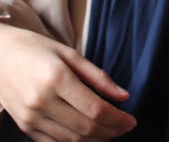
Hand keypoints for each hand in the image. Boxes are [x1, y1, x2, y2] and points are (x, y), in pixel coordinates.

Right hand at [0, 25, 135, 140]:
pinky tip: (90, 136)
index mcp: (57, 79)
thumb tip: (124, 96)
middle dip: (112, 131)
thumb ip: (98, 77)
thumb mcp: (71, 54)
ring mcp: (30, 116)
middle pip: (85, 128)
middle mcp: (42, 101)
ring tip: (112, 132)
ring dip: (97, 140)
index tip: (132, 119)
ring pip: (71, 140)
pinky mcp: (24, 125)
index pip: (95, 109)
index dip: (118, 119)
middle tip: (126, 127)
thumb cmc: (36, 49)